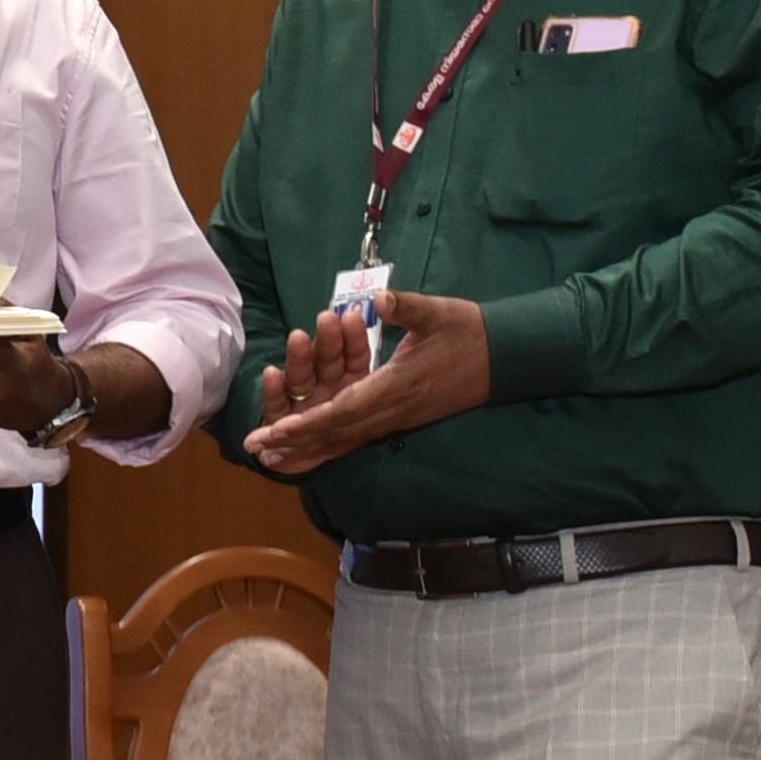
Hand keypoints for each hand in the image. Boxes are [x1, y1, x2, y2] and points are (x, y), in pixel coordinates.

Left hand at [243, 289, 491, 474]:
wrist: (504, 358)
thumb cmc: (468, 331)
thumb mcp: (437, 312)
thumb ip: (406, 307)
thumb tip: (379, 299)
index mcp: (397, 386)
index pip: (344, 409)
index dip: (307, 422)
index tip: (275, 430)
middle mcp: (393, 410)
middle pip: (336, 432)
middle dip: (294, 441)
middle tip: (256, 449)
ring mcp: (397, 418)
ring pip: (345, 440)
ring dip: (308, 449)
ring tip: (272, 459)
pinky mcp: (400, 418)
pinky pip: (358, 437)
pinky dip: (331, 445)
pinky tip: (310, 451)